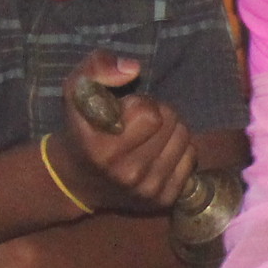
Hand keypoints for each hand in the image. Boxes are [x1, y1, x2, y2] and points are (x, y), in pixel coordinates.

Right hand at [57, 53, 198, 212]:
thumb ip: (98, 68)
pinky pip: (191, 158)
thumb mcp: (77, 91)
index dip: (140, 104)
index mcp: (103, 149)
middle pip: (171, 123)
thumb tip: (134, 69)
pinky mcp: (164, 199)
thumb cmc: (81, 128)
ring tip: (148, 135)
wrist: (77, 180)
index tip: (124, 110)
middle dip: (158, 114)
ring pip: (184, 138)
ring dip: (170, 130)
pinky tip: (157, 152)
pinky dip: (179, 150)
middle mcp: (127, 173)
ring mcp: (147, 190)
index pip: (149, 114)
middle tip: (139, 121)